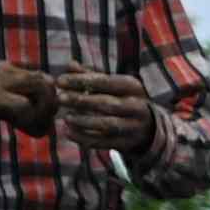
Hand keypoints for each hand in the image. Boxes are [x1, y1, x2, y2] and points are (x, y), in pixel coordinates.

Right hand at [0, 62, 55, 133]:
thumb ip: (12, 92)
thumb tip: (31, 107)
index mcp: (8, 67)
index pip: (42, 76)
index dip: (49, 96)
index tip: (44, 111)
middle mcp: (9, 71)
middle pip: (46, 81)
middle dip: (51, 103)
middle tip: (44, 120)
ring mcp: (3, 83)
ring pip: (40, 90)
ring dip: (43, 111)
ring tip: (34, 125)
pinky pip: (24, 106)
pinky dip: (28, 119)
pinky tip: (21, 128)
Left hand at [42, 69, 157, 149]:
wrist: (149, 127)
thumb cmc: (124, 99)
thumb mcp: (113, 85)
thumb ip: (91, 75)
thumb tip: (70, 65)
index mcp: (133, 87)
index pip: (105, 82)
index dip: (81, 81)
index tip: (60, 81)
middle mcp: (137, 107)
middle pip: (107, 103)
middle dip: (81, 100)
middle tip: (60, 98)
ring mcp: (134, 127)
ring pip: (107, 125)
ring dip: (83, 121)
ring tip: (65, 117)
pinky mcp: (127, 144)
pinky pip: (104, 143)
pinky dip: (84, 138)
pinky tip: (68, 132)